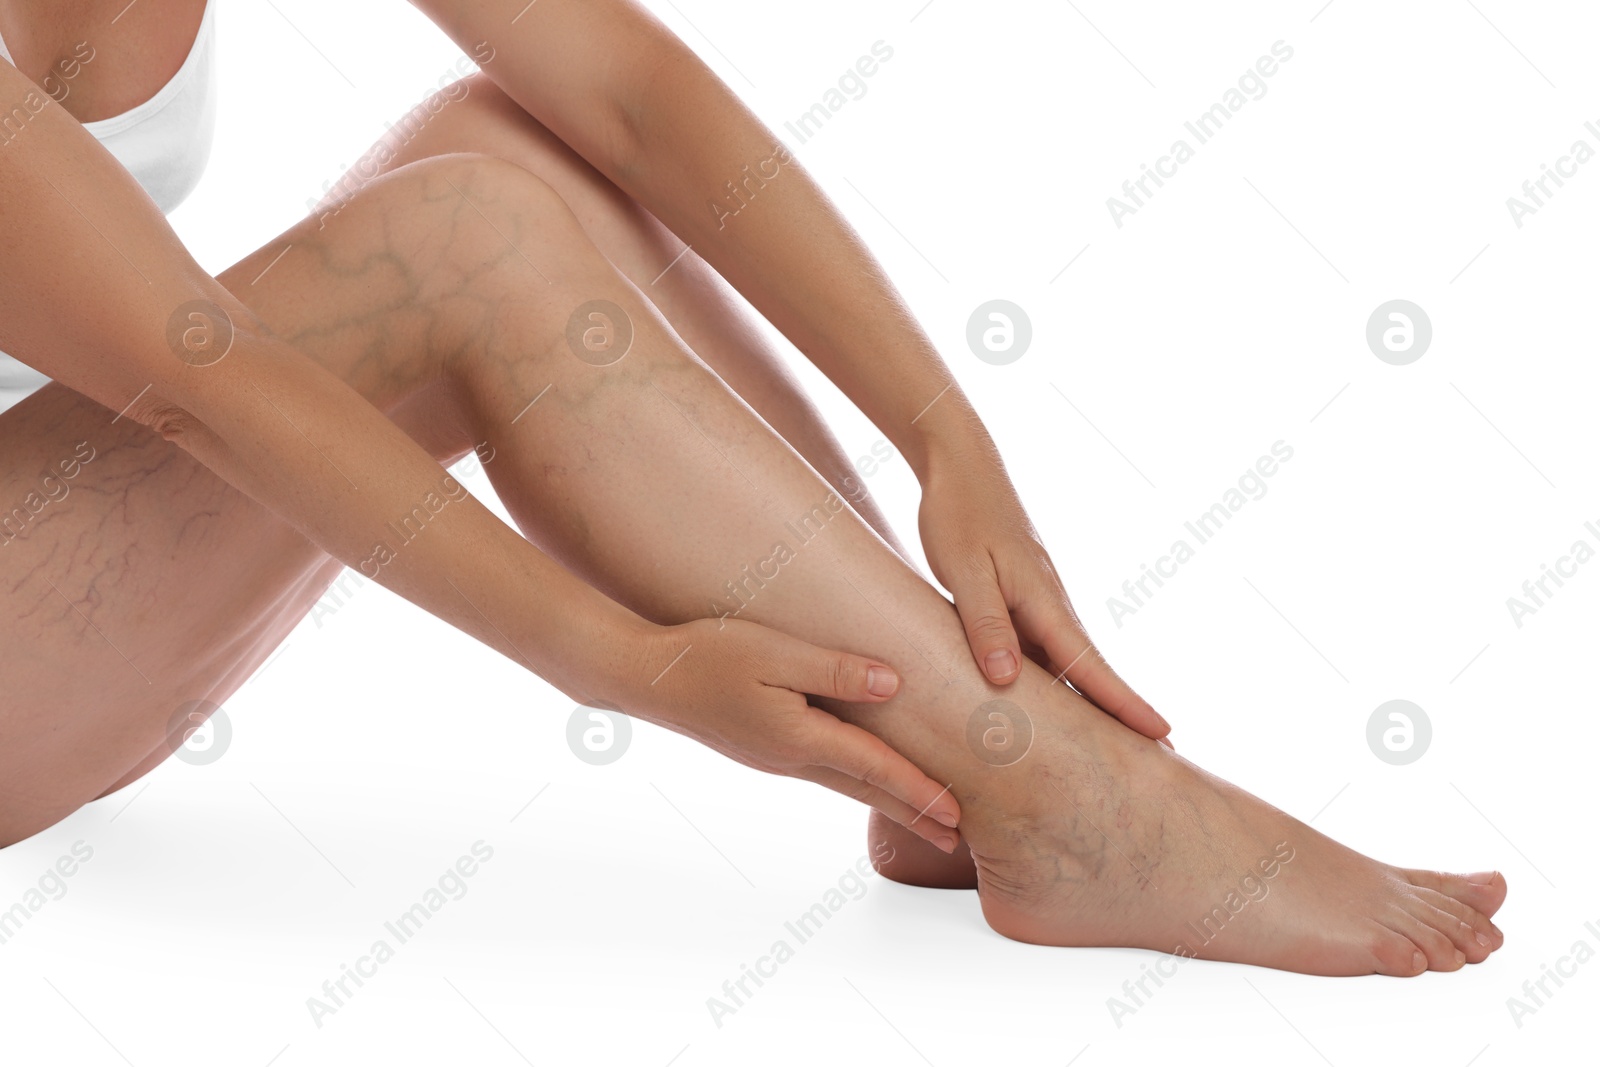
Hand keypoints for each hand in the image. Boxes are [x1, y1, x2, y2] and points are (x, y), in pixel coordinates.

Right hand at [608, 616, 962, 851]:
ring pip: (846, 785)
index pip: (874, 770)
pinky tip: (864, 779)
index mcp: (800, 737)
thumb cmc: (709, 655)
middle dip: (914, 814)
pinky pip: (825, 772)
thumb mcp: (775, 652)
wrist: (648, 679)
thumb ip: (835, 669)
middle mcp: (792, 757)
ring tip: (924, 816)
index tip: (957, 816)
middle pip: (867, 791)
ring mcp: (776, 758)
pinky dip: (857, 782)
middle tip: (956, 841)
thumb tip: (892, 685)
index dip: (919, 791)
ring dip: (888, 801)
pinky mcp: (765, 748)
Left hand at [916, 443, 1170, 743]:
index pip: (1089, 665)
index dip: (1123, 703)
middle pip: (1090, 671)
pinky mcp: (1020, 598)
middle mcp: (1049, 606)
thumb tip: (1006, 679)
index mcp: (1042, 602)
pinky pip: (1042, 650)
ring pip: (1067, 663)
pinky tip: (1051, 701)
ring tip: (1115, 742)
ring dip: (1092, 700)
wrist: (961, 464)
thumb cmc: (959, 514)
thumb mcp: (964, 572)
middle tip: (1161, 756)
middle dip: (1123, 712)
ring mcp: (1037, 602)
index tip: (1162, 734)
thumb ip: (985, 623)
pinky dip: (1055, 680)